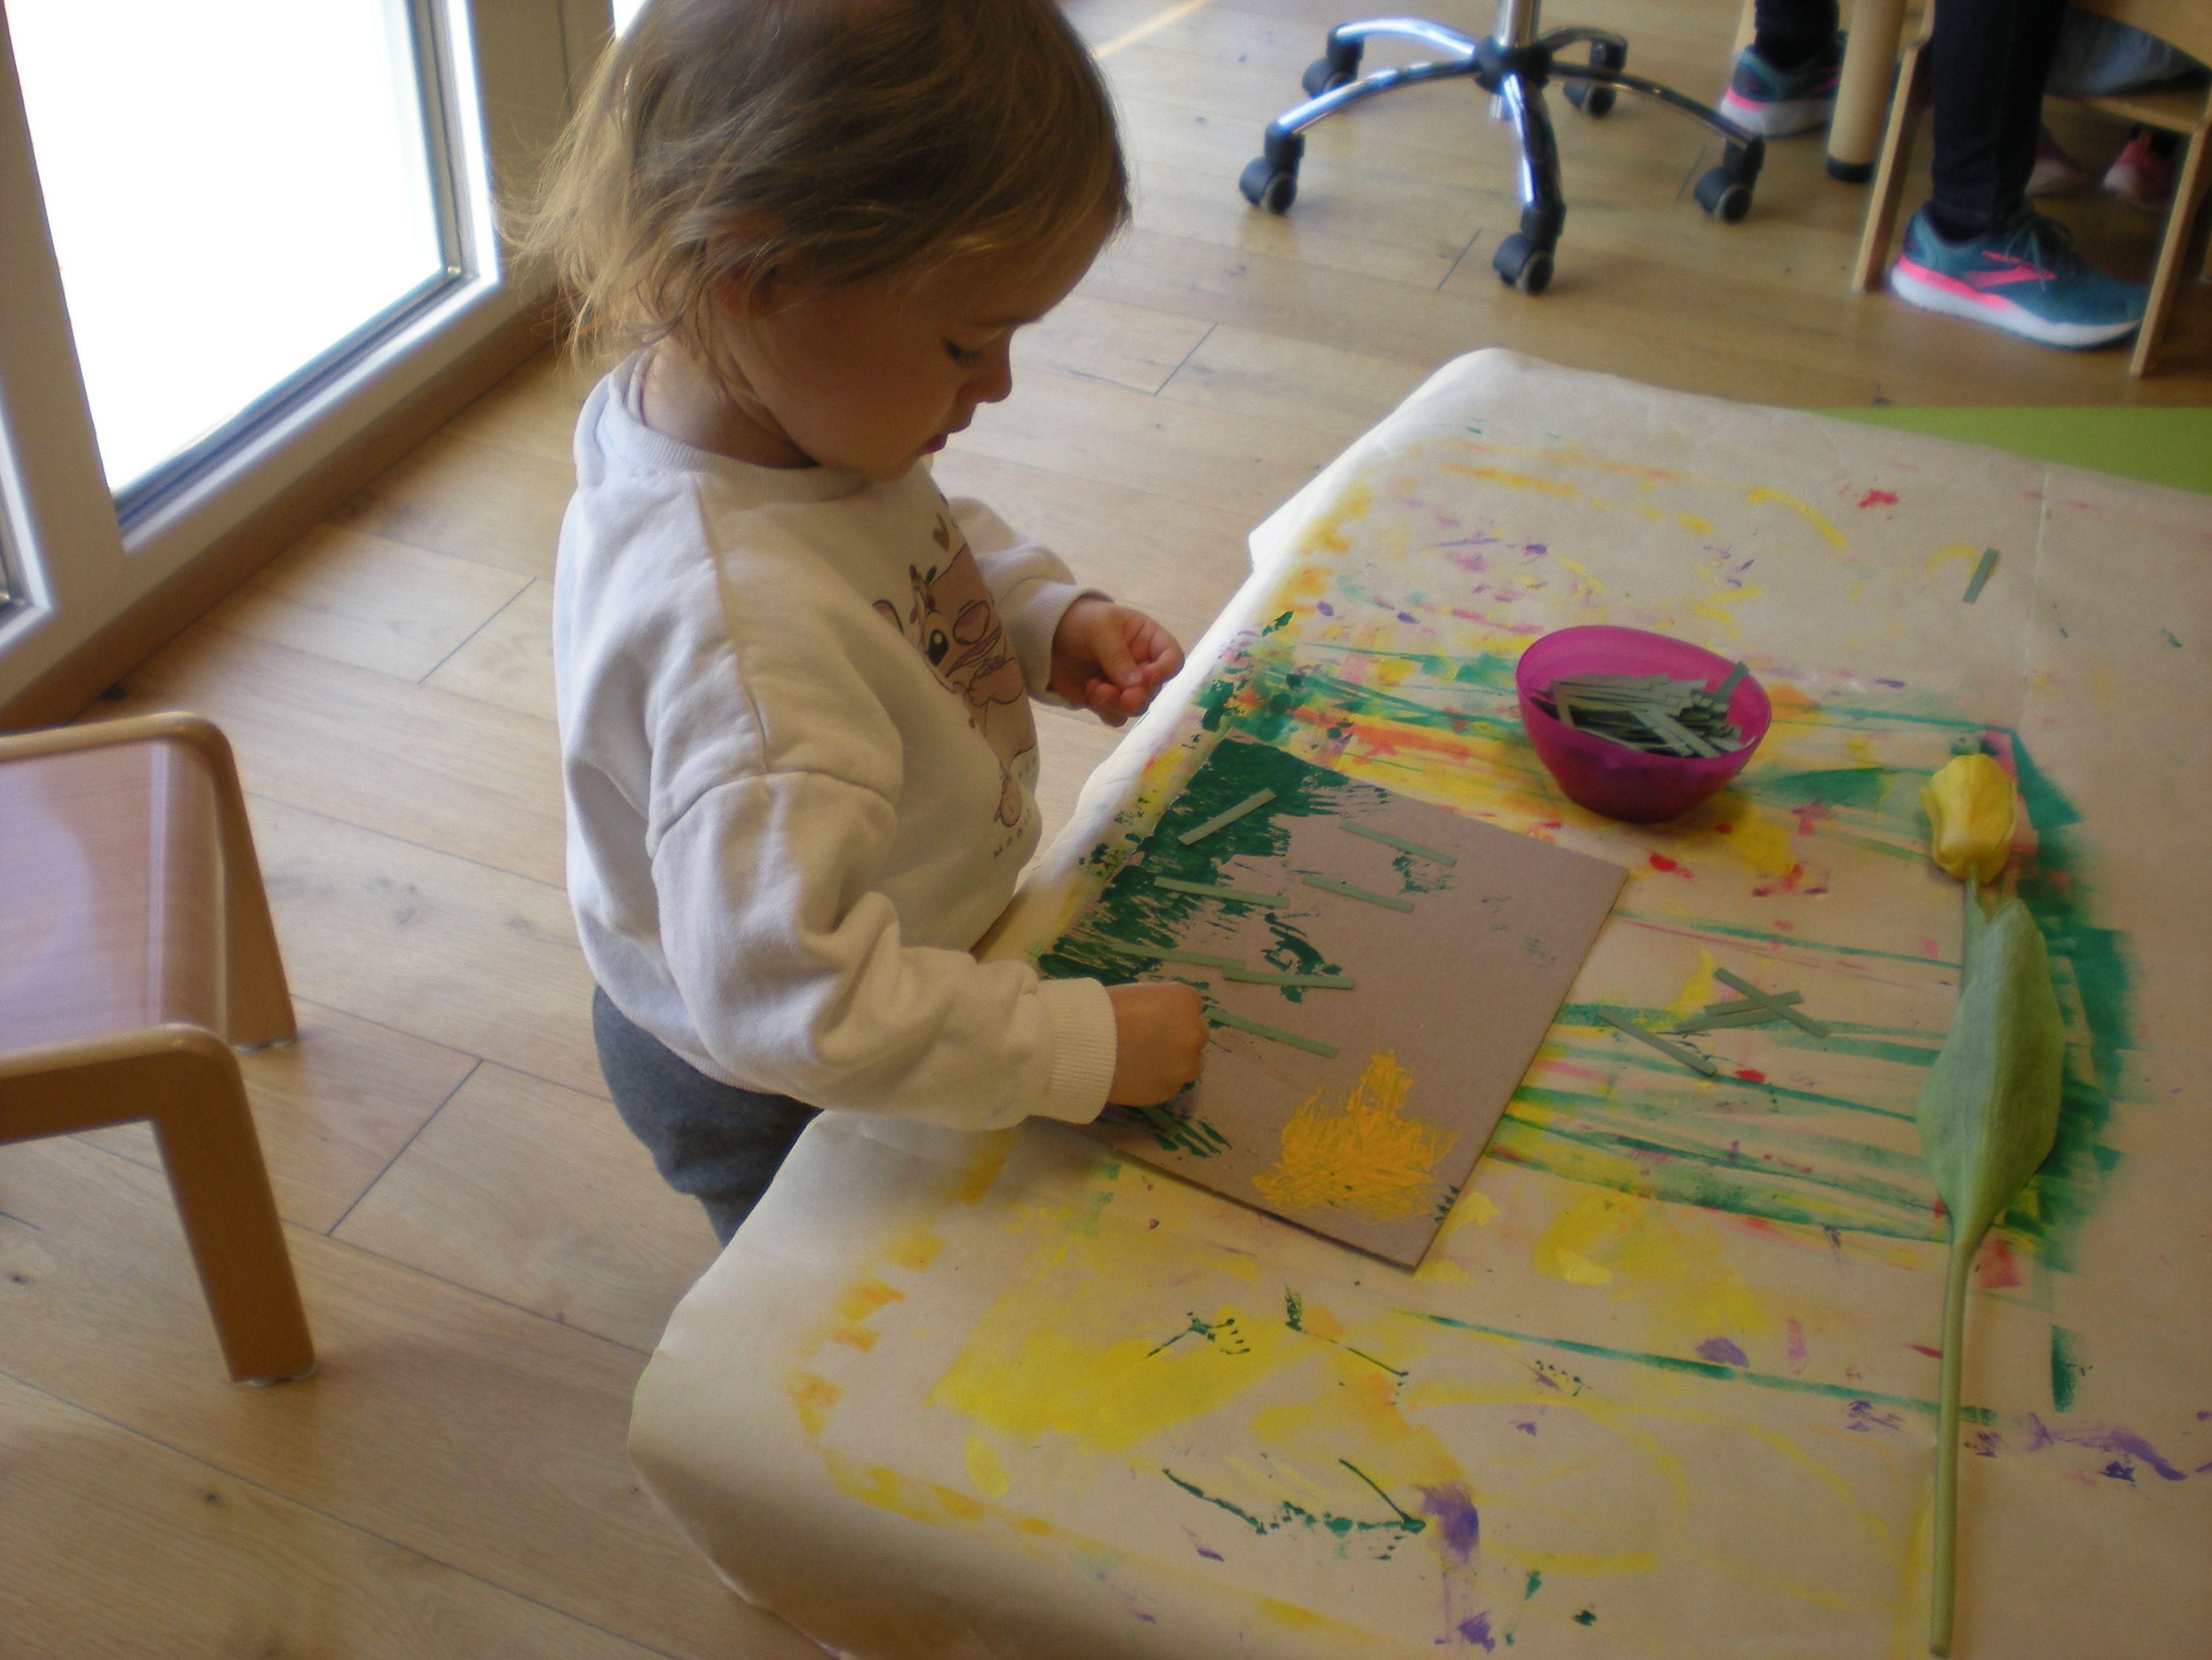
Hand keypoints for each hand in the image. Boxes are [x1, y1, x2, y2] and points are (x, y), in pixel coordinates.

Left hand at [1050, 598, 1182, 726]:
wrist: (1047, 635)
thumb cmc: (1082, 621)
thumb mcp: (1101, 629)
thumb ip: (1118, 656)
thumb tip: (1137, 685)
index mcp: (1150, 641)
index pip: (1172, 658)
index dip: (1165, 671)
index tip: (1148, 677)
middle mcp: (1143, 666)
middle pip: (1154, 689)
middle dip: (1138, 696)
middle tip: (1124, 699)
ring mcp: (1125, 686)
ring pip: (1135, 707)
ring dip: (1119, 705)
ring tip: (1097, 690)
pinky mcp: (1106, 701)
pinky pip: (1115, 716)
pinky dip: (1105, 710)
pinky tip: (1090, 692)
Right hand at [1105, 982, 1208, 1105]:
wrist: (1084, 1046)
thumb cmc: (1104, 1010)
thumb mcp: (1138, 995)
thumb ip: (1159, 1008)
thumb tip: (1160, 1021)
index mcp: (1186, 1001)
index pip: (1190, 1007)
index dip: (1170, 1015)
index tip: (1151, 1020)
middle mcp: (1194, 1032)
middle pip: (1195, 1035)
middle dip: (1178, 1038)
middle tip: (1150, 1042)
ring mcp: (1185, 1064)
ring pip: (1191, 1064)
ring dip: (1175, 1062)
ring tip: (1146, 1062)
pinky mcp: (1170, 1090)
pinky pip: (1171, 1084)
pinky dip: (1158, 1081)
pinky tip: (1137, 1076)